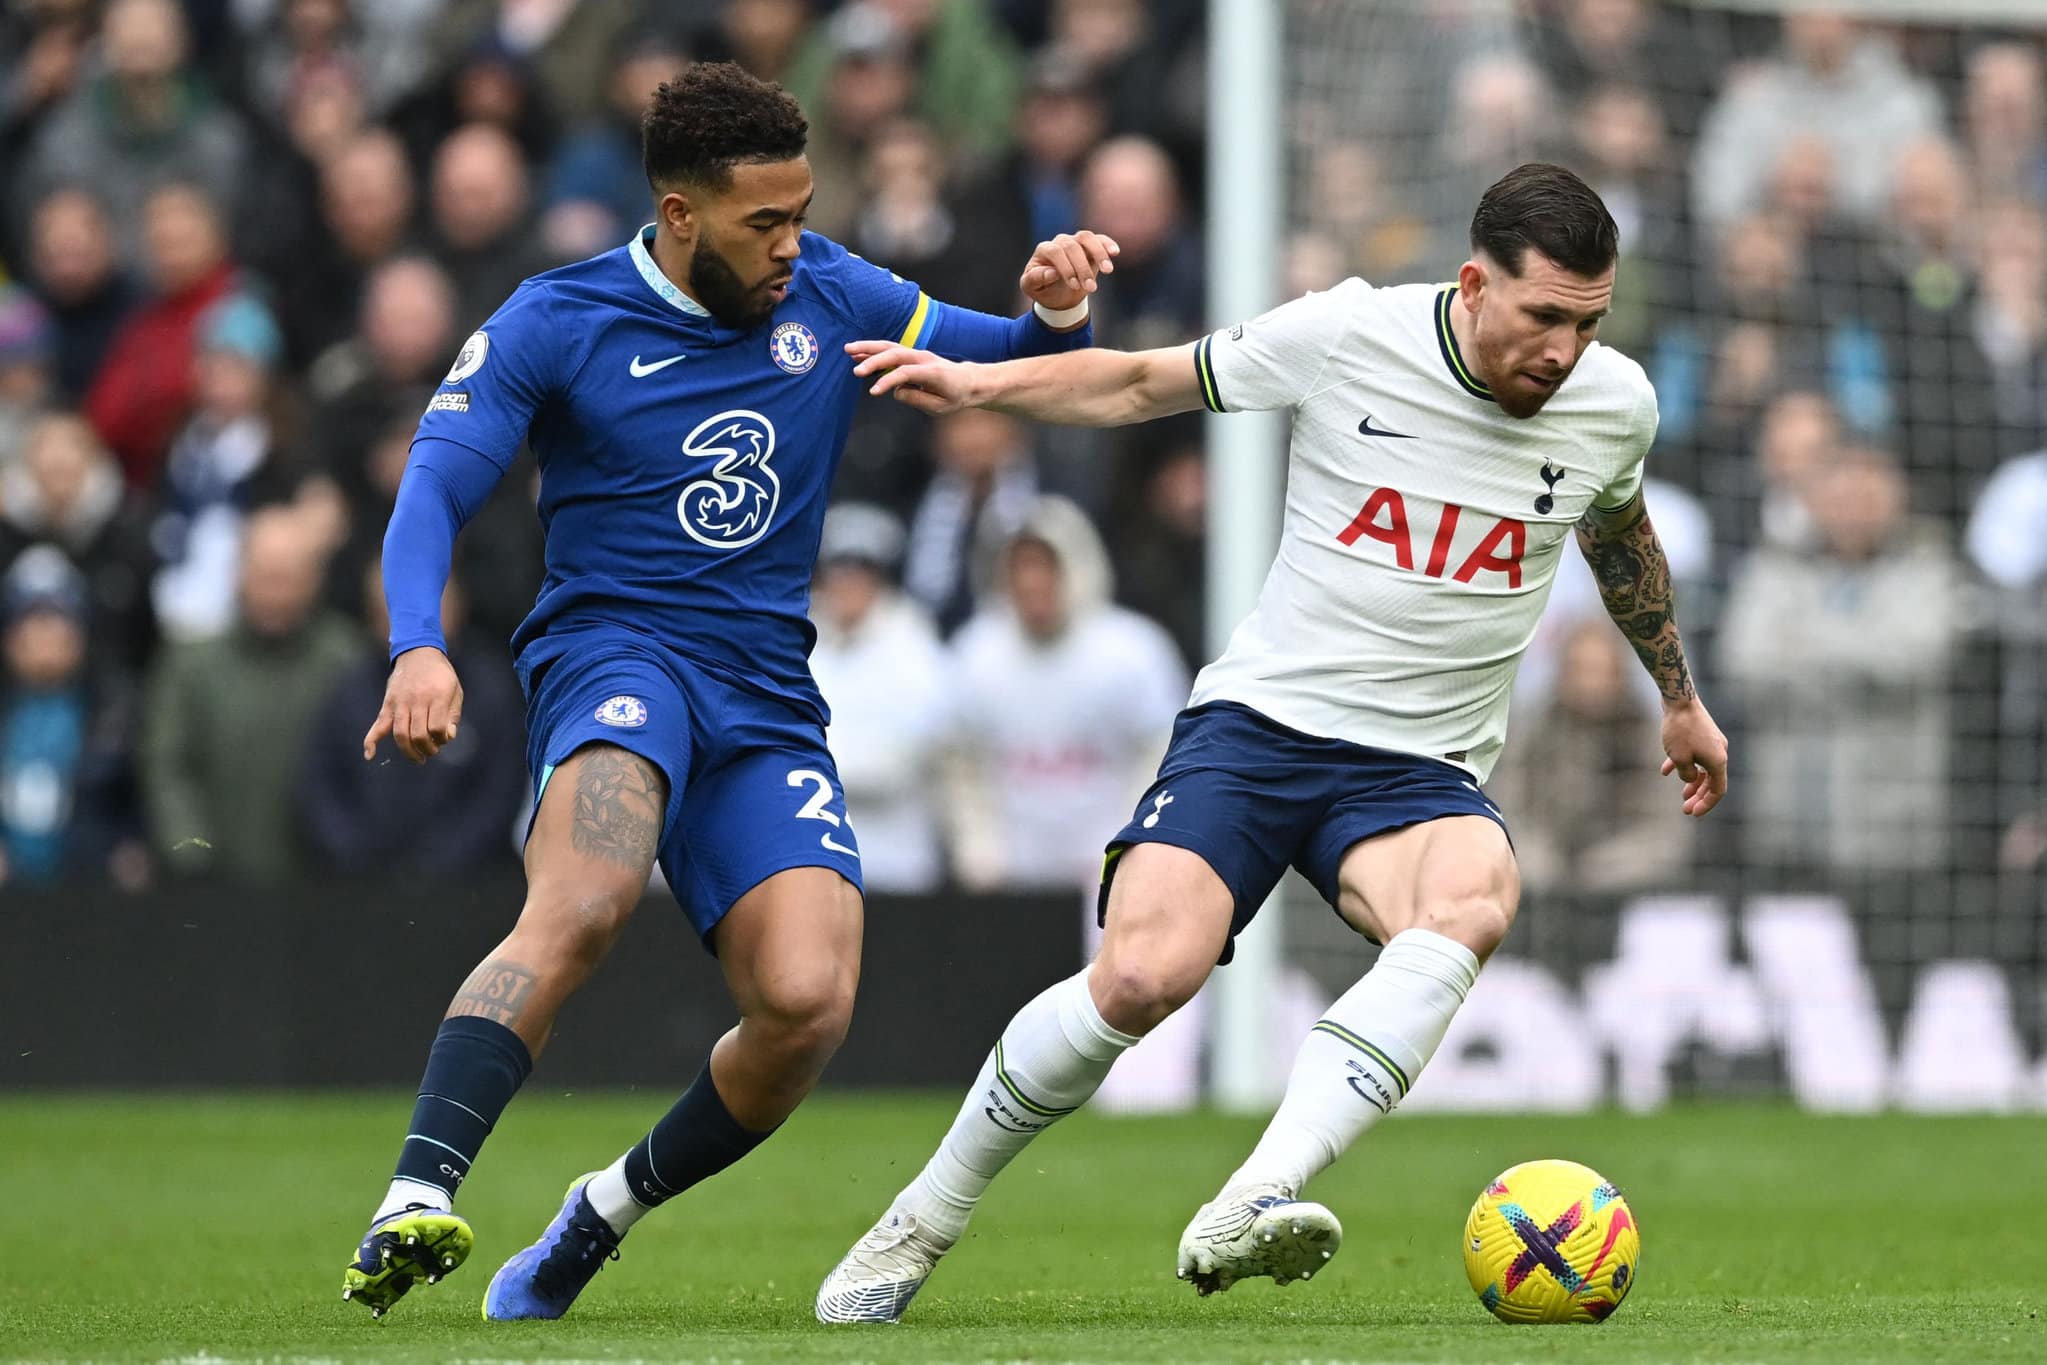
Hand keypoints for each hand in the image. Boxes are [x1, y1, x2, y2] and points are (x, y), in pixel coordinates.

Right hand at [363, 646, 464, 763]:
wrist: (418, 652)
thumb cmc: (440, 675)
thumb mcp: (455, 691)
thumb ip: (453, 715)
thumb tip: (448, 737)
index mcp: (436, 696)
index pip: (437, 728)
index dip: (442, 739)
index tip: (445, 737)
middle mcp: (416, 700)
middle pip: (418, 734)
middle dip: (428, 749)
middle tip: (433, 751)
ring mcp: (399, 703)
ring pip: (400, 734)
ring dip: (409, 752)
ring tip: (419, 758)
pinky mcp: (387, 704)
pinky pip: (377, 725)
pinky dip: (371, 741)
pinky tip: (370, 755)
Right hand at [846, 340, 980, 414]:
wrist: (969, 381)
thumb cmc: (955, 396)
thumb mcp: (941, 407)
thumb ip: (918, 399)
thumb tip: (897, 392)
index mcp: (932, 372)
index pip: (905, 373)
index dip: (888, 381)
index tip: (873, 392)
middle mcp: (923, 358)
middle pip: (894, 354)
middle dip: (873, 360)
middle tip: (855, 370)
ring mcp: (917, 354)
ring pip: (889, 348)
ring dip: (868, 348)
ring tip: (848, 350)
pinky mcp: (911, 355)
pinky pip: (890, 350)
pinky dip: (874, 351)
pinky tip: (858, 353)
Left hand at [1020, 230, 1119, 311]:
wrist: (1058, 295)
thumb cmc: (1043, 289)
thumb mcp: (1032, 288)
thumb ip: (1036, 279)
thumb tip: (1051, 272)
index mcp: (1044, 250)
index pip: (1055, 251)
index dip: (1065, 267)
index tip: (1074, 285)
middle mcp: (1059, 242)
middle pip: (1072, 246)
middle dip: (1083, 268)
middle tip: (1091, 288)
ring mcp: (1075, 242)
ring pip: (1087, 238)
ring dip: (1098, 253)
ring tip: (1108, 270)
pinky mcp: (1090, 247)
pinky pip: (1099, 239)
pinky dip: (1107, 244)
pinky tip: (1115, 252)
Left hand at [1659, 696, 1728, 816]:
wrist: (1678, 698)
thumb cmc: (1679, 730)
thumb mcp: (1680, 759)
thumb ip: (1687, 775)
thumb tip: (1690, 780)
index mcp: (1718, 761)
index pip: (1718, 790)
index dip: (1706, 804)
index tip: (1692, 813)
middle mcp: (1719, 752)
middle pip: (1711, 781)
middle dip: (1699, 797)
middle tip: (1685, 809)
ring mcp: (1711, 742)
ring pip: (1703, 769)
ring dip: (1692, 782)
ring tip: (1681, 793)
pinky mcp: (1701, 734)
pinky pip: (1694, 755)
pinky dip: (1683, 764)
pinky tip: (1665, 771)